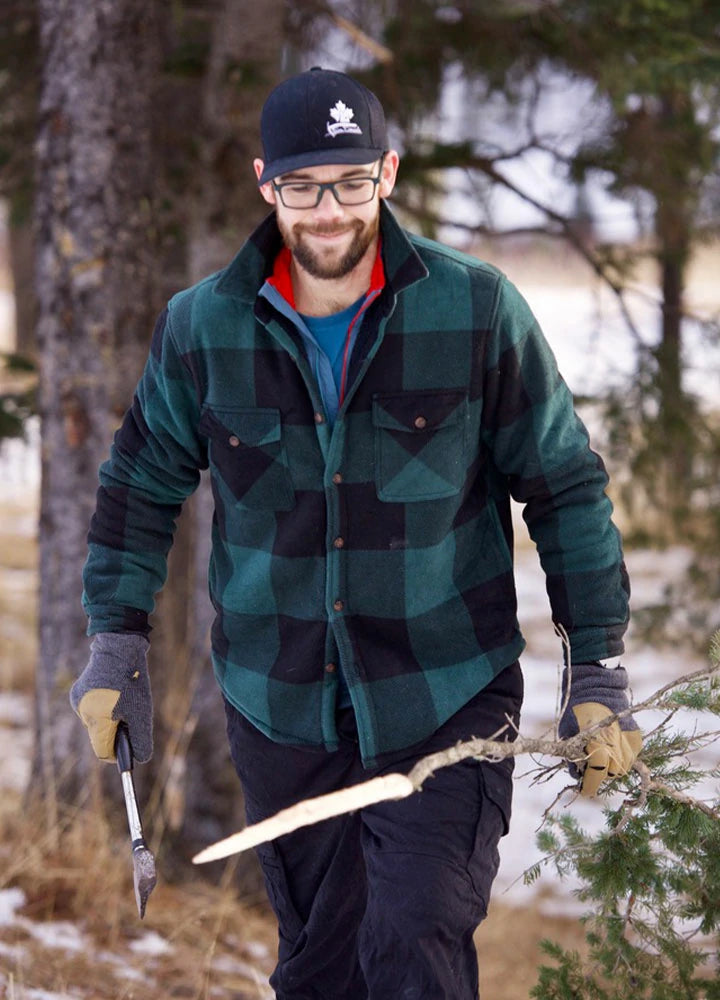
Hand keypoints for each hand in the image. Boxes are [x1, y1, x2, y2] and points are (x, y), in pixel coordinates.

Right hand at [70, 632, 152, 762]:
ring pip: (97, 721)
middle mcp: (82, 712)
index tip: (130, 748)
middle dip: (116, 731)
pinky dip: (104, 704)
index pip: (103, 752)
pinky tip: (115, 690)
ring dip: (111, 716)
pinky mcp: (78, 690)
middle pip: (100, 736)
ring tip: (125, 698)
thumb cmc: (132, 681)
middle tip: (132, 714)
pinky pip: (92, 706)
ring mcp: (78, 700)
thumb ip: (141, 739)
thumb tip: (141, 758)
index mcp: (96, 720)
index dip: (118, 754)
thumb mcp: (142, 712)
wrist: (119, 647)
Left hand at [559, 663, 641, 795]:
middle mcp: (617, 743)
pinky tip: (610, 749)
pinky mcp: (636, 735)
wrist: (596, 686)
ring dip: (611, 767)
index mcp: (599, 742)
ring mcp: (629, 739)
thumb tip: (577, 775)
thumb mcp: (568, 732)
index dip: (590, 785)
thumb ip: (574, 757)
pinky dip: (621, 757)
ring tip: (598, 757)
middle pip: (610, 773)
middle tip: (587, 770)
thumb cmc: (577, 709)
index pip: (597, 774)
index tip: (584, 791)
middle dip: (598, 775)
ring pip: (623, 767)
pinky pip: (631, 756)